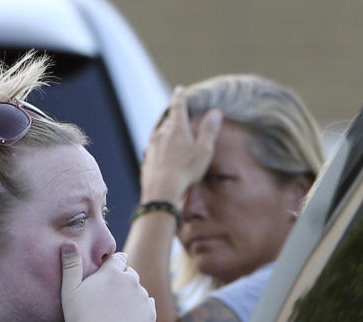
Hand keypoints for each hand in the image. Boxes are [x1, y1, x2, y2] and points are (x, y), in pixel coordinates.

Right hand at [61, 244, 155, 321]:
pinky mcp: (150, 314)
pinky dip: (139, 311)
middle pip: (130, 274)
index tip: (108, 270)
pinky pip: (147, 307)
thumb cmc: (82, 318)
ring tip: (117, 311)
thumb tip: (68, 244)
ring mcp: (143, 297)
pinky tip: (127, 320)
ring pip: (138, 291)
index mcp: (113, 272)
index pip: (118, 258)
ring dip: (131, 296)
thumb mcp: (70, 291)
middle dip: (122, 280)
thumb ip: (70, 266)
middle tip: (109, 295)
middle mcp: (132, 280)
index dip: (113, 263)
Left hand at [140, 86, 221, 204]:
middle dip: (172, 116)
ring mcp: (152, 148)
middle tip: (175, 111)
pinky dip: (159, 149)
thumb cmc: (186, 170)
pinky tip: (162, 155)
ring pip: (159, 135)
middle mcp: (161, 135)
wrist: (162, 192)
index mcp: (176, 128)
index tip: (179, 89)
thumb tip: (215, 111)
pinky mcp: (147, 161)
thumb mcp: (204, 150)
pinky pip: (154, 150)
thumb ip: (209, 130)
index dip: (179, 97)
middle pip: (167, 121)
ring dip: (165, 132)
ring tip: (169, 133)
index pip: (178, 107)